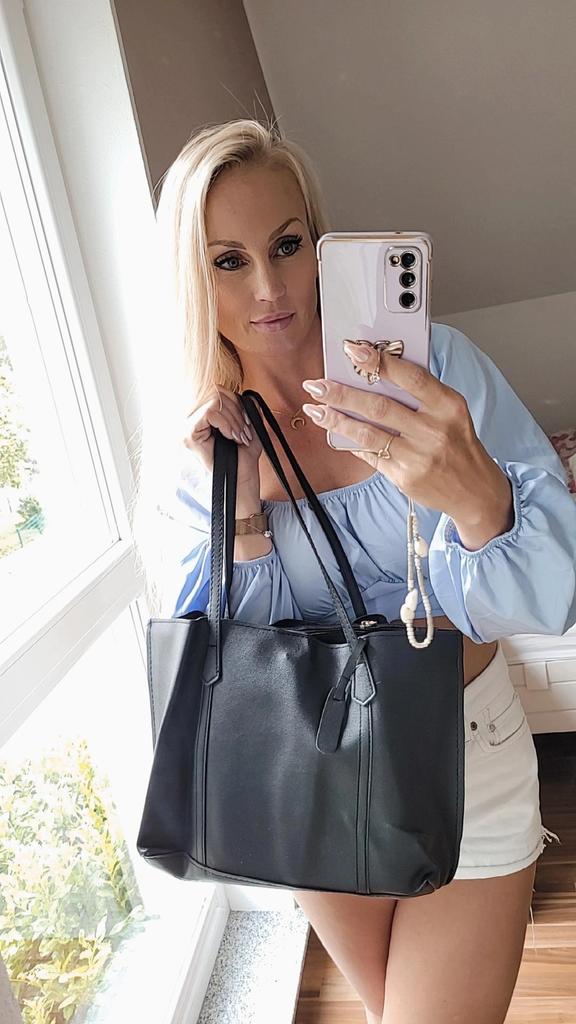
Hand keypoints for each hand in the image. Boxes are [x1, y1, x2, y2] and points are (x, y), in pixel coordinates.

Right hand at [183, 386, 262, 485]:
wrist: (242, 478)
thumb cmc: (244, 456)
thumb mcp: (249, 426)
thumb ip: (249, 408)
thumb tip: (250, 396)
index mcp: (203, 416)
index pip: (218, 391)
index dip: (237, 403)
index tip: (247, 424)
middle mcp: (191, 419)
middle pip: (216, 392)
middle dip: (237, 411)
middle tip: (244, 432)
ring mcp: (187, 427)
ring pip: (214, 402)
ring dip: (233, 419)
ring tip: (239, 436)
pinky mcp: (188, 434)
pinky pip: (210, 413)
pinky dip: (226, 423)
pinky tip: (230, 437)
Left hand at [300, 341, 513, 535]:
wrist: (475, 490)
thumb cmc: (458, 443)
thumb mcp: (451, 411)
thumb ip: (420, 393)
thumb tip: (374, 374)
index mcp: (448, 406)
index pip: (410, 378)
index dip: (379, 362)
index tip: (352, 350)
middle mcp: (433, 431)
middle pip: (379, 406)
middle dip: (342, 394)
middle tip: (317, 385)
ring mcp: (418, 457)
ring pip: (368, 434)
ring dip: (336, 420)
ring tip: (316, 409)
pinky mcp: (405, 478)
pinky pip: (371, 455)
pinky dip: (352, 443)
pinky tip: (336, 433)